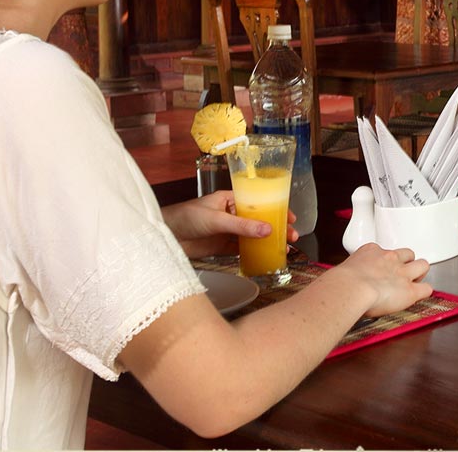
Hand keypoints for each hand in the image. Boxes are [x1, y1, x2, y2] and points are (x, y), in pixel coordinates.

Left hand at [162, 191, 299, 259]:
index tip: (290, 216)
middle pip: (259, 220)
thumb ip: (241, 226)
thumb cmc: (185, 217)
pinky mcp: (222, 247)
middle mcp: (231, 214)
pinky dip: (255, 253)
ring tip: (284, 248)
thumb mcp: (216, 219)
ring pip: (253, 236)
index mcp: (231, 199)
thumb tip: (267, 230)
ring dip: (268, 241)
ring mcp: (228, 231)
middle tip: (292, 236)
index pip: (258, 202)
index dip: (276, 208)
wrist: (165, 236)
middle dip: (276, 227)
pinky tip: (266, 257)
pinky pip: (243, 250)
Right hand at [335, 243, 431, 316]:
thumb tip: (343, 282)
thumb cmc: (343, 282)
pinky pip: (427, 288)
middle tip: (404, 272)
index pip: (385, 251)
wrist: (352, 288)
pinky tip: (421, 294)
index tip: (382, 268)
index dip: (386, 260)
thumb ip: (350, 272)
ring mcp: (402, 273)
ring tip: (417, 279)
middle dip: (408, 261)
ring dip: (421, 272)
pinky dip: (425, 291)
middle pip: (408, 253)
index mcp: (371, 251)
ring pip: (422, 265)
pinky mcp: (410, 290)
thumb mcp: (345, 268)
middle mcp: (390, 258)